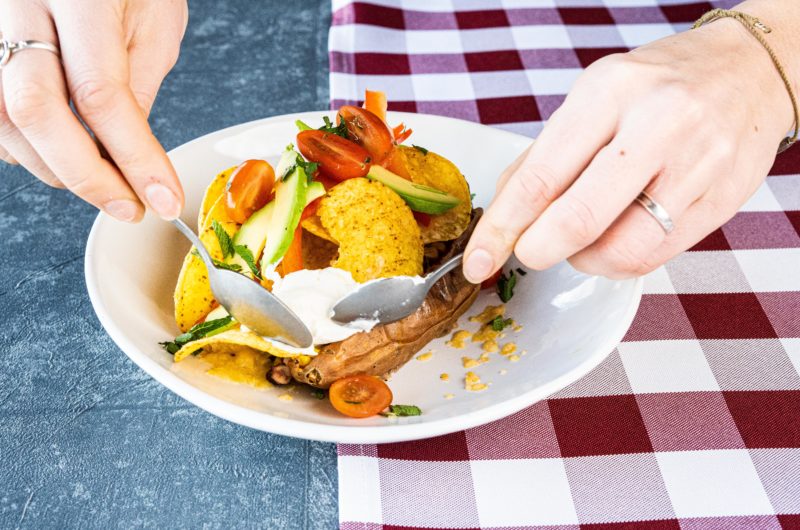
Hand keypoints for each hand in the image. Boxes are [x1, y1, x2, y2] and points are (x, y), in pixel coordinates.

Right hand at [0, 0, 187, 221]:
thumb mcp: (155, 21)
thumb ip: (136, 85)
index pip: (100, 93)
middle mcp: (19, 2)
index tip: (162, 197)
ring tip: (103, 184)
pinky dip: (26, 146)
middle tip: (128, 206)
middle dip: (86, 175)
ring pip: (2, 117)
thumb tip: (128, 157)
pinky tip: (61, 155)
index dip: (134, 158)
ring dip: (54, 167)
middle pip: (35, 110)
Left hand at [463, 7, 794, 280]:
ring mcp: (697, 165)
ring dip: (583, 259)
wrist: (748, 71)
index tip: (477, 259)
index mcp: (610, 92)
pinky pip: (655, 257)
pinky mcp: (722, 201)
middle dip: (538, 250)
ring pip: (620, 250)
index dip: (501, 229)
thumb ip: (545, 157)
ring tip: (581, 239)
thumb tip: (504, 216)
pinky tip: (614, 238)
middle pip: (579, 220)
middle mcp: (658, 126)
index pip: (539, 177)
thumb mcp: (593, 98)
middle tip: (528, 252)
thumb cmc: (658, 87)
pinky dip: (619, 260)